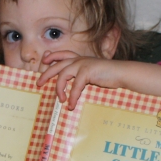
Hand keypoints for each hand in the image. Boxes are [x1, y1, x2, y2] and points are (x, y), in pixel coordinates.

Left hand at [37, 52, 160, 109]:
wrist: (122, 74)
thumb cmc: (107, 76)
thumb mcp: (91, 74)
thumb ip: (81, 76)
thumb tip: (70, 86)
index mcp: (79, 58)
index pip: (61, 54)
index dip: (51, 56)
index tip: (44, 60)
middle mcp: (79, 59)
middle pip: (56, 64)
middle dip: (46, 73)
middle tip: (38, 83)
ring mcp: (83, 64)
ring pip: (63, 75)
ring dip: (59, 88)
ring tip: (61, 100)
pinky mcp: (87, 71)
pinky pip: (75, 86)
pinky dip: (72, 96)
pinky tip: (71, 105)